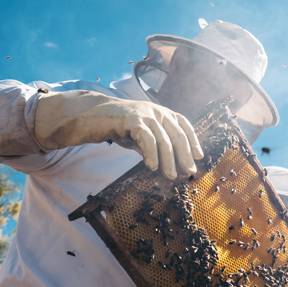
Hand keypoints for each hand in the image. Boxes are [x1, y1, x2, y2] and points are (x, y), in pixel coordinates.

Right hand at [34, 91, 204, 179]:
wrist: (88, 116)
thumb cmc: (115, 126)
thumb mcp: (139, 136)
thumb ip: (153, 146)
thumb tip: (168, 164)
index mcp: (161, 112)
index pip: (184, 125)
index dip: (194, 141)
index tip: (199, 157)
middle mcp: (156, 110)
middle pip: (178, 134)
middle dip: (185, 155)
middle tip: (188, 172)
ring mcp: (144, 113)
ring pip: (164, 139)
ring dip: (168, 160)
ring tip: (169, 175)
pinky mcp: (131, 118)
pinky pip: (147, 139)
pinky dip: (152, 155)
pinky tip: (152, 167)